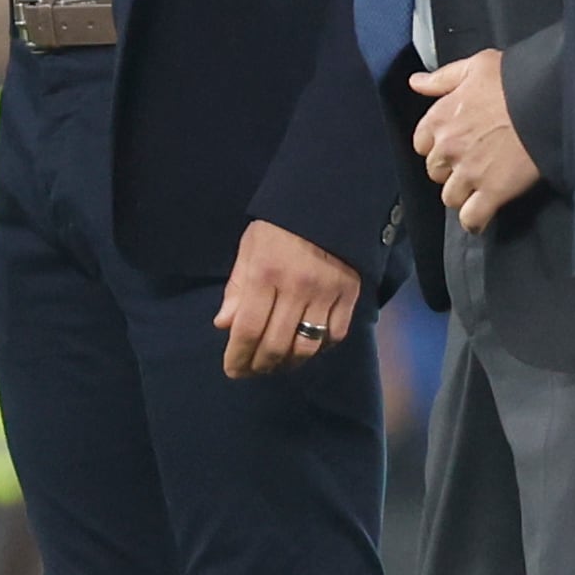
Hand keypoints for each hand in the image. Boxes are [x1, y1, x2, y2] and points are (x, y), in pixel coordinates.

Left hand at [214, 219, 362, 379]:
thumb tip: (224, 326)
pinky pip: (335, 335)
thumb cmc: (280, 227)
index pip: (248, 329)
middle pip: (276, 344)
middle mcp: (296, 287)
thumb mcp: (250, 248)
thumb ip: (237, 287)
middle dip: (259, 366)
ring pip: (306, 346)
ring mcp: (326, 293)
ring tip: (276, 365)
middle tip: (251, 371)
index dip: (238, 356)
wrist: (329, 203)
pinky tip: (306, 347)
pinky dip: (319, 349)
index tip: (232, 370)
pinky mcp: (350, 295)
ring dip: (288, 363)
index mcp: (265, 273)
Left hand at [407, 48, 536, 226]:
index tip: (453, 143)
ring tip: (478, 188)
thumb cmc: (513, 79)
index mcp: (439, 118)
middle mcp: (448, 148)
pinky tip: (480, 218)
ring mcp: (469, 173)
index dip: (436, 145)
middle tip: (471, 163)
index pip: (421, 143)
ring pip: (450, 197)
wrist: (548, 100)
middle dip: (449, 170)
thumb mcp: (475, 66)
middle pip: (435, 171)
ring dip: (462, 195)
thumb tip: (414, 82)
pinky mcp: (492, 192)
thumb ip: (442, 79)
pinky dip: (474, 222)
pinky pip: (472, 218)